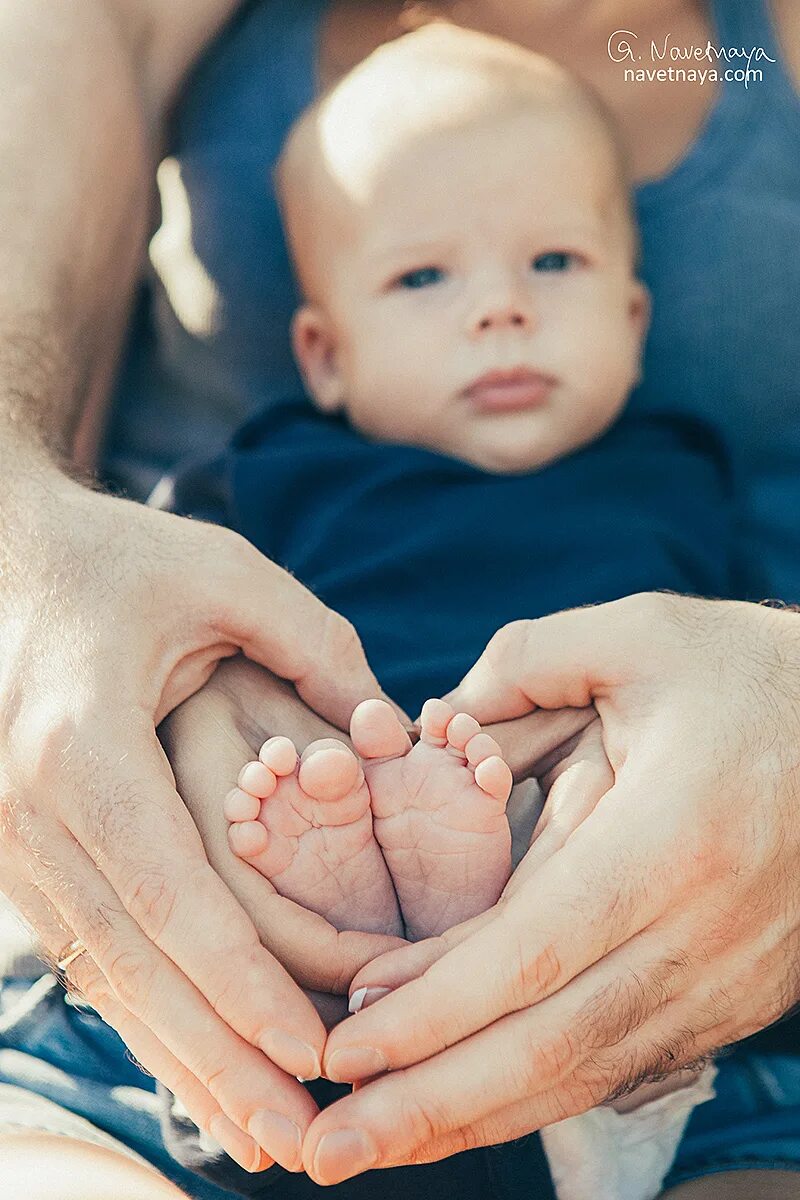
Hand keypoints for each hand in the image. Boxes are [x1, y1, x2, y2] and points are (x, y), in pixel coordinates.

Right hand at [0, 476, 390, 1172]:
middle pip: (135, 965)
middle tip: (300, 1143)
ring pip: (105, 977)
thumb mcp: (222, 576)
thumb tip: (393, 733)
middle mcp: (30, 811)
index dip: (245, 984)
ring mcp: (10, 840)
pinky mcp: (18, 851)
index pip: (173, 897)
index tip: (315, 1052)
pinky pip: (87, 950)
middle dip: (220, 1061)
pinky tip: (195, 1067)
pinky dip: (144, 1013)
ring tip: (257, 1136)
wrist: (1, 555)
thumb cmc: (114, 558)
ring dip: (181, 1061)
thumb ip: (316, 646)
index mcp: (82, 746)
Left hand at [297, 594, 799, 1184]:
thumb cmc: (747, 676)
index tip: (342, 1046)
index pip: (530, 954)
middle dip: (429, 1104)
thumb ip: (523, 661)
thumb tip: (423, 720)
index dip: (430, 1013)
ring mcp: (725, 979)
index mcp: (671, 839)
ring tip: (378, 1142)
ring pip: (585, 1075)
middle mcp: (700, 931)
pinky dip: (537, 1094)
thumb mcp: (639, 636)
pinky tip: (469, 1103)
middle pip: (550, 1046)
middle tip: (327, 1146)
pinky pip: (621, 1064)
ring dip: (474, 1118)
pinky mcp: (730, 997)